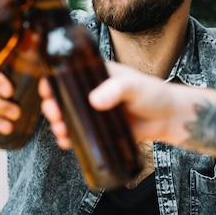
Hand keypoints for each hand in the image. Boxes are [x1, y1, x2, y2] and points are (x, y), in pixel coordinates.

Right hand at [40, 61, 183, 147]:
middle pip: (62, 97)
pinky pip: (79, 134)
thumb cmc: (153, 93)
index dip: (52, 80)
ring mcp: (93, 112)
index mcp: (95, 75)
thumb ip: (116, 89)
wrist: (168, 118)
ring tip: (60, 131)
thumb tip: (94, 100)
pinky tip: (66, 142)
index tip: (46, 89)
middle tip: (54, 114)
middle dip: (52, 106)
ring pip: (67, 117)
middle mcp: (90, 92)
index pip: (67, 74)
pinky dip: (69, 138)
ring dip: (58, 124)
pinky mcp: (99, 130)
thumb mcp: (134, 85)